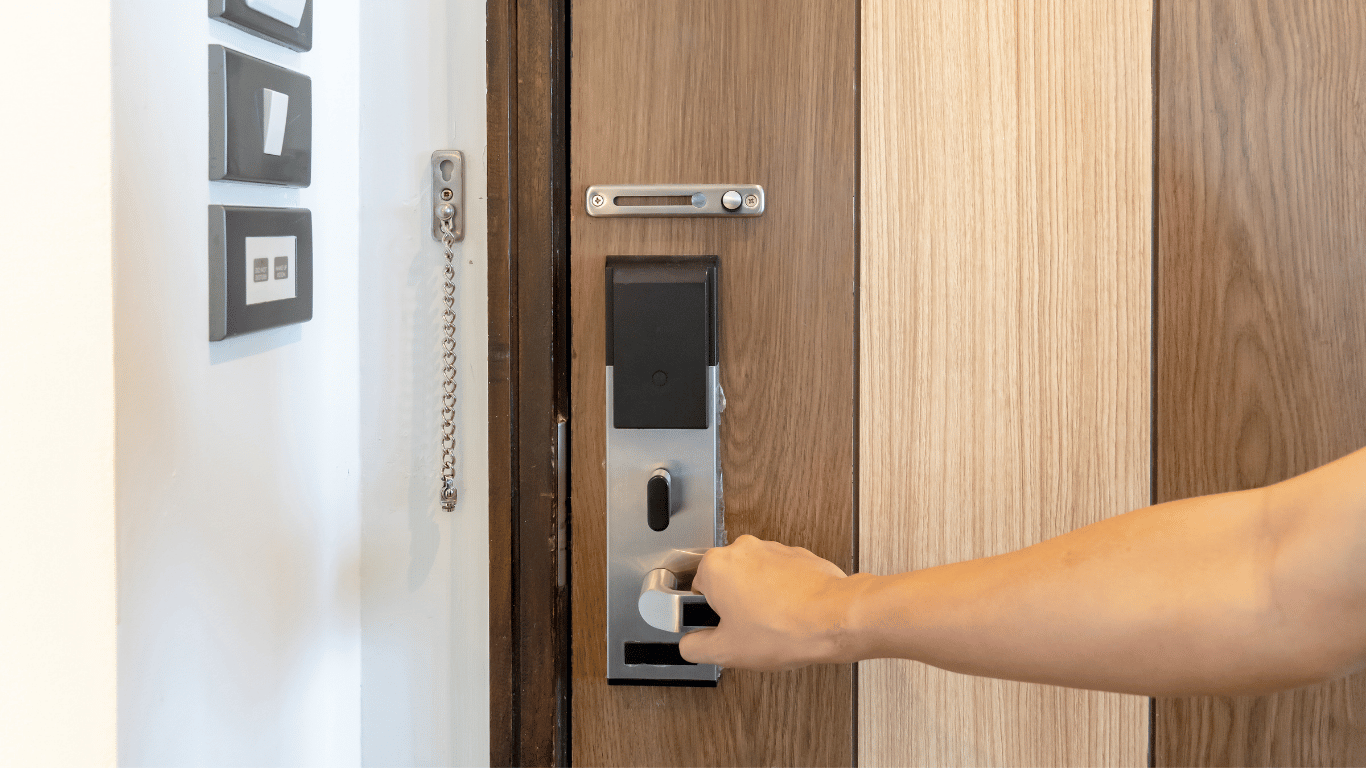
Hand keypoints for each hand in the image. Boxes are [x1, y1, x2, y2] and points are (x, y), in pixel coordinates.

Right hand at [678, 534, 855, 670]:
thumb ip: (695, 647)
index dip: (708, 617)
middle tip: (747, 631)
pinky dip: (782, 594)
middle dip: (734, 607)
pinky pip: (780, 577)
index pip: (696, 592)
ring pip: (754, 579)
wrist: (834, 619)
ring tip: (772, 625)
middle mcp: (743, 549)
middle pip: (726, 583)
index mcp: (717, 566)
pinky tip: (790, 615)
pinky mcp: (797, 555)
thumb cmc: (785, 629)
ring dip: (759, 599)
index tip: (719, 630)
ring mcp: (772, 549)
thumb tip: (690, 644)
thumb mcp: (726, 652)